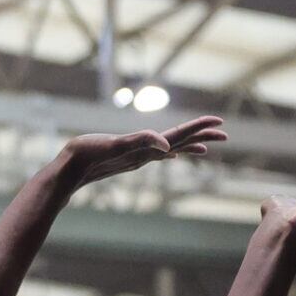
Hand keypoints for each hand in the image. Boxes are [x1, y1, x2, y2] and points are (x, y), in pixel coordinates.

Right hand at [60, 115, 226, 186]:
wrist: (69, 171)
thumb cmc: (89, 155)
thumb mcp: (116, 144)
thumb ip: (141, 142)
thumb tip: (170, 147)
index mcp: (147, 149)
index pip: (179, 135)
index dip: (200, 128)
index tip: (220, 123)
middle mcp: (146, 154)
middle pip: (181, 142)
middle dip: (203, 137)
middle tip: (225, 134)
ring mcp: (137, 157)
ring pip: (170, 148)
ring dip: (188, 144)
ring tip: (206, 147)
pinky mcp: (127, 157)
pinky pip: (154, 153)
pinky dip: (168, 150)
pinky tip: (170, 152)